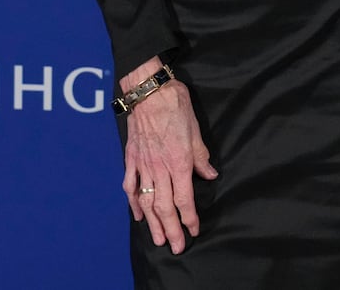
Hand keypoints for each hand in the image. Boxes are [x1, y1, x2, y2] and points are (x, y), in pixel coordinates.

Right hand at [121, 75, 217, 254]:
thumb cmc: (175, 105)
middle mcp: (159, 167)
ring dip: (152, 222)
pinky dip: (133, 202)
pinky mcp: (131, 158)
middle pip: (165, 206)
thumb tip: (210, 175)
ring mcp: (142, 164)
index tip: (194, 230)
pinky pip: (130, 185)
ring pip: (147, 201)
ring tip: (158, 239)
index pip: (184, 198)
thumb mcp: (196, 129)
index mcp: (178, 161)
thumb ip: (201, 156)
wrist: (148, 91)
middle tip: (176, 247)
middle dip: (171, 229)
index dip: (189, 217)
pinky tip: (138, 215)